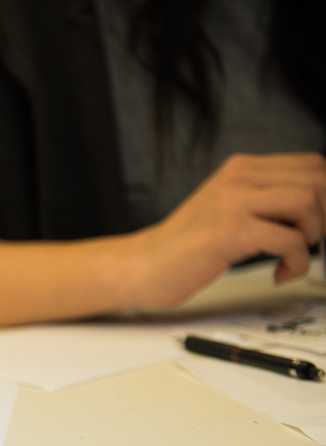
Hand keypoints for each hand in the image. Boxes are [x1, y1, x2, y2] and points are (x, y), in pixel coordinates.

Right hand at [127, 152, 325, 306]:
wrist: (143, 266)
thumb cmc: (186, 247)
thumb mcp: (228, 209)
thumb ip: (264, 200)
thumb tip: (316, 209)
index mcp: (241, 169)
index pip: (312, 165)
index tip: (316, 225)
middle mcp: (238, 177)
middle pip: (317, 179)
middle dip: (324, 217)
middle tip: (308, 242)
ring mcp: (232, 202)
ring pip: (308, 201)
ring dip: (312, 235)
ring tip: (292, 254)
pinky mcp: (230, 231)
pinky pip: (290, 240)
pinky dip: (295, 263)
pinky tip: (279, 274)